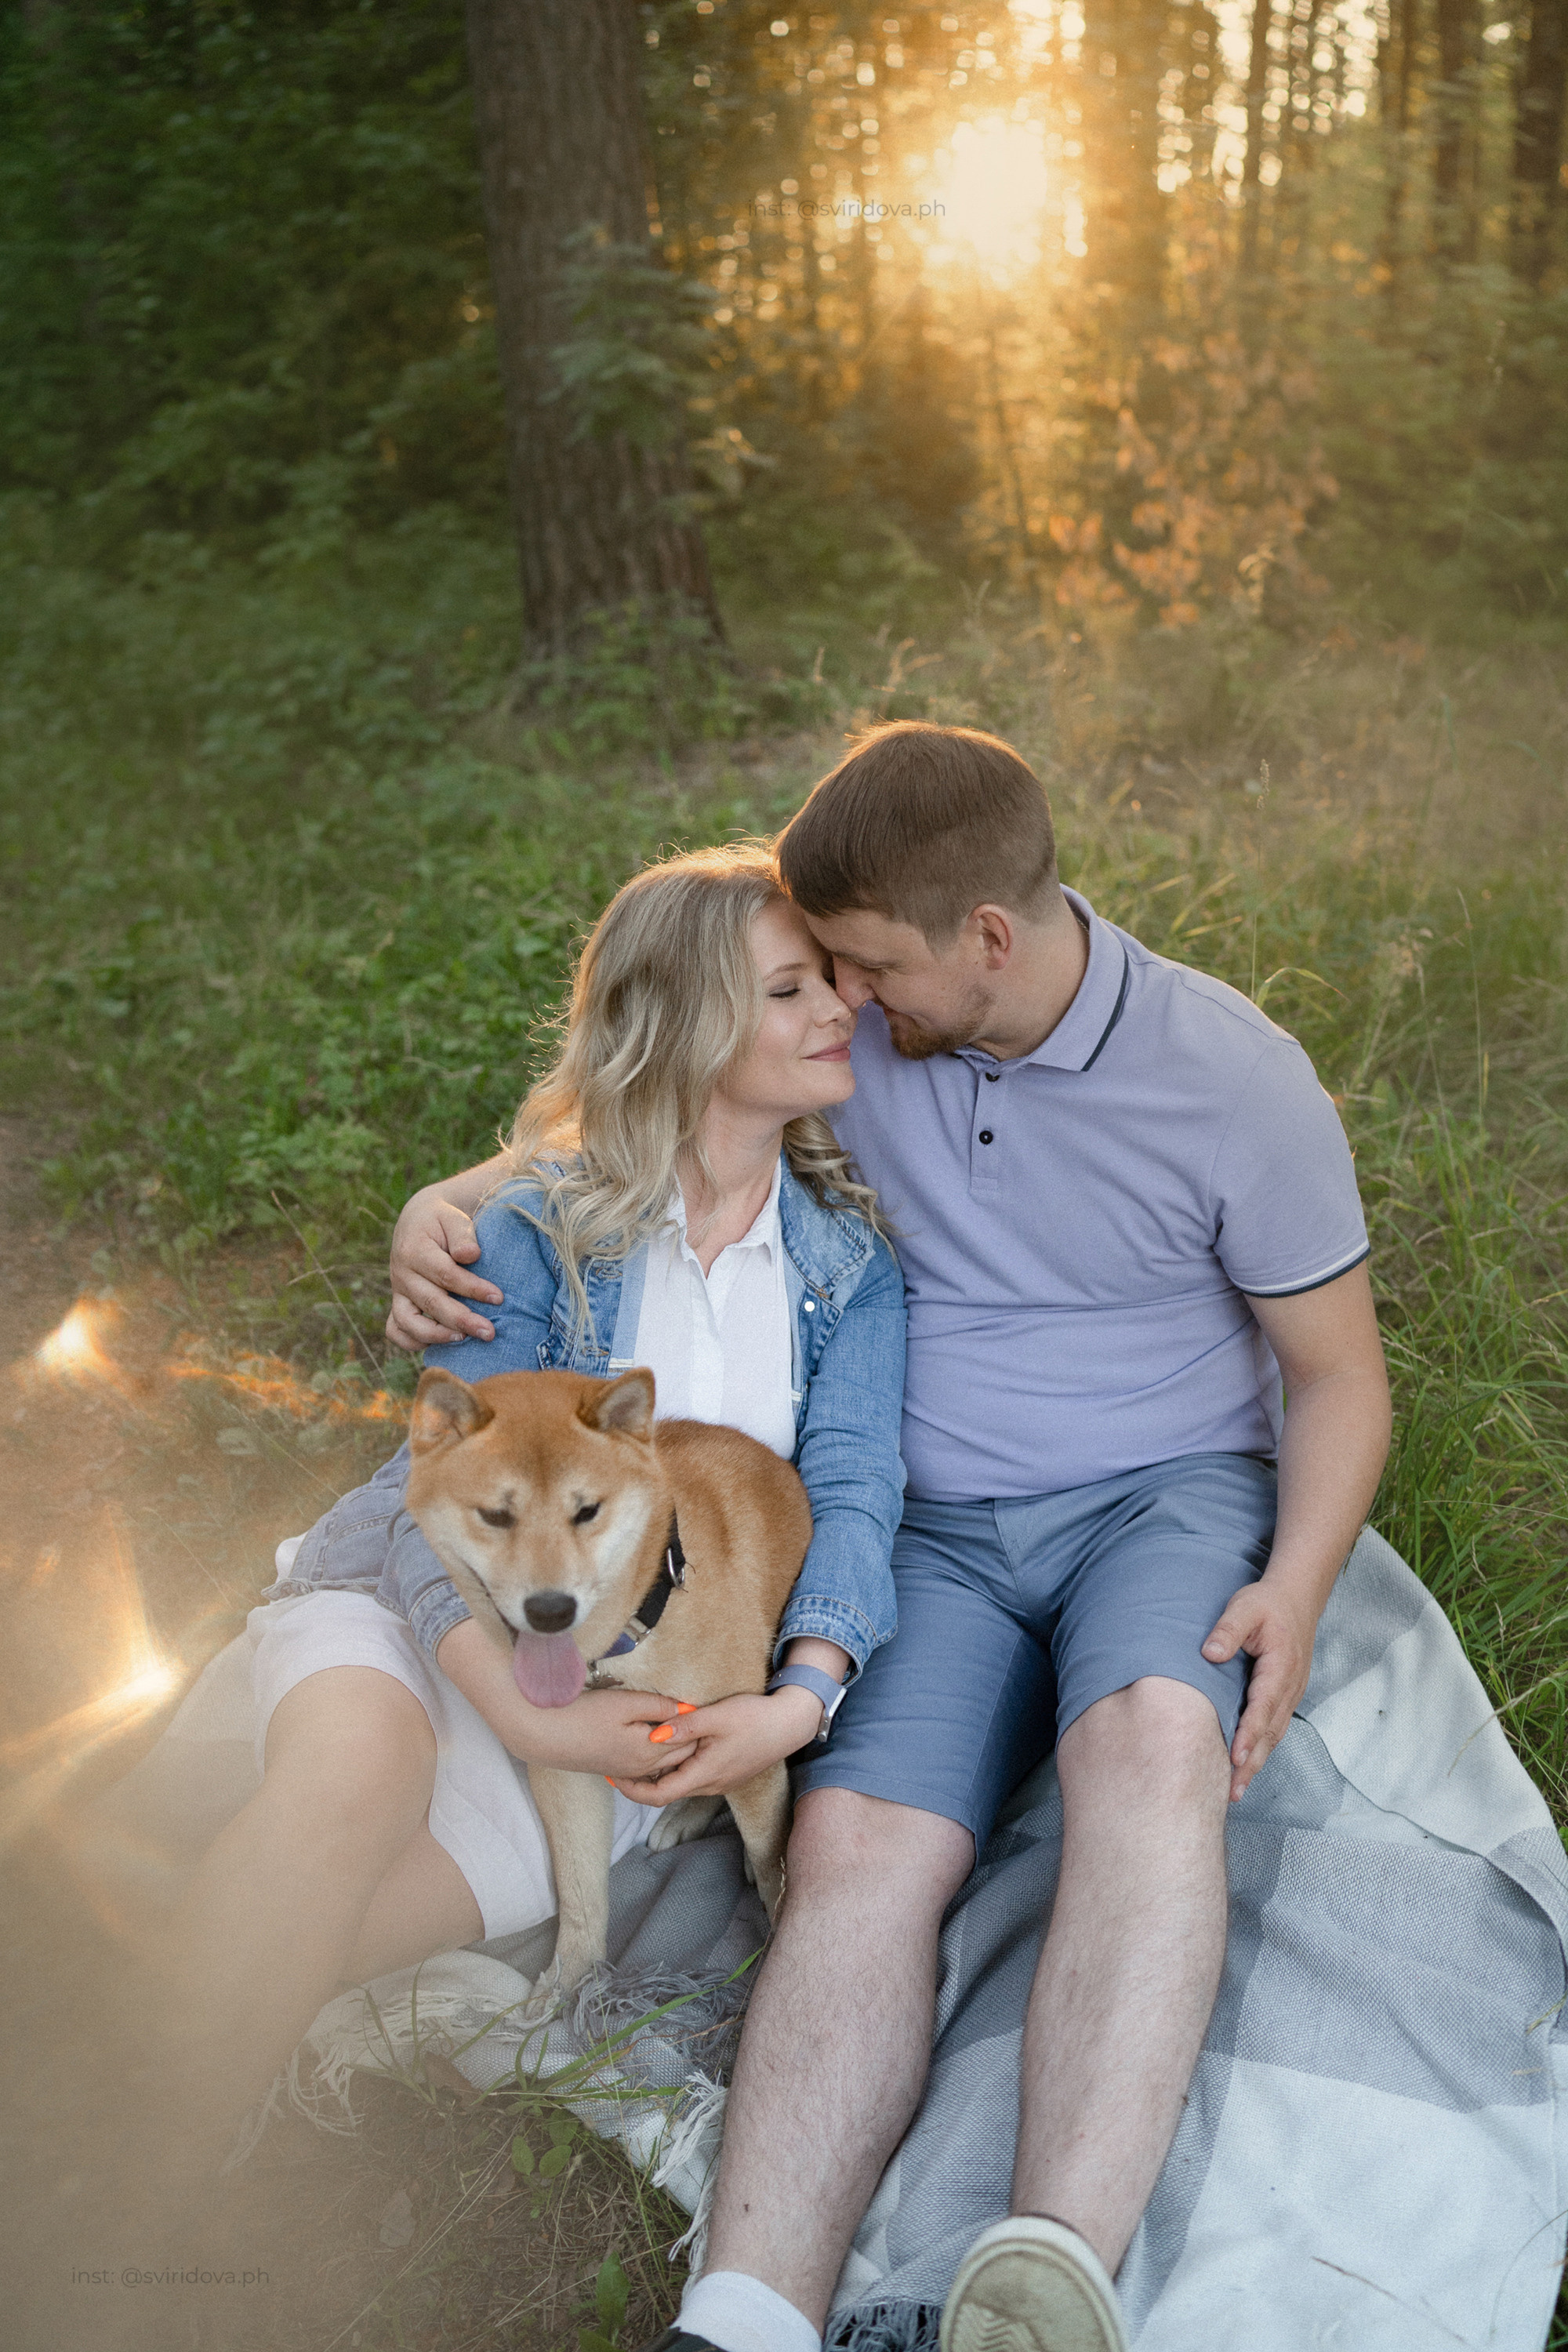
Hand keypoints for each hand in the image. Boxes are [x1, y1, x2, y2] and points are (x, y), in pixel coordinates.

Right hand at [386, 1184, 501, 1349]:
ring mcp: (398, 1291)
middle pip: (431, 1302)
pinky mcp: (399, 1302)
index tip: (498, 1297)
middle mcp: (402, 1273)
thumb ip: (462, 1234)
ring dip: (436, 1335)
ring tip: (464, 1339)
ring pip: (407, 1322)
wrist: (419, 1219)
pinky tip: (436, 1345)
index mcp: (415, 1249)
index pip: (445, 1275)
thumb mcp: (453, 1218)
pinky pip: (395, 1329)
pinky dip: (410, 1342)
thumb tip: (470, 1255)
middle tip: (489, 1332)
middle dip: (461, 1320)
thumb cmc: (443, 1220)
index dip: (472, 1288)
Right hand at [434, 1621, 699, 1776]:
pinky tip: (651, 1735)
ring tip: (677, 1721)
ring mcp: (627, 1771)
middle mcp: (641, 1767)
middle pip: (680, 1755)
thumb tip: (688, 1707)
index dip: (700, 1724)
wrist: (542, 1734)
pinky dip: (655, 1751)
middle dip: (692, 1736)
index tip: (706, 1704)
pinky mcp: (614, 1768)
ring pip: (663, 1761)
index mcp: (649, 1751)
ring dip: (673, 1745)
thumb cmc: (582, 1714)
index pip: (690, 1741)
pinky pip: (646, 1764)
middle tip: (698, 1712)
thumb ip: (658, 1705)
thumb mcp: (625, 1703)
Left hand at [610, 1687, 824, 1806]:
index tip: (613, 1775)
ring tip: (637, 1754)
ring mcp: (720, 1781)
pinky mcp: (726, 1773)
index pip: (659, 1795)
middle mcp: (711, 1785)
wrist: (791, 1723)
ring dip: (658, 1774)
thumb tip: (653, 1736)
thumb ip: (684, 1726)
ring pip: (680, 1784)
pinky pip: (693, 1777)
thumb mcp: (718, 1716)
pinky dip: (675, 1768)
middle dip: (640, 1781)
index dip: (632, 1790)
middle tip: (618, 1762)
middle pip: (667, 1792)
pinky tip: (669, 1750)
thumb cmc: (755, 1717)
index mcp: (705, 1775)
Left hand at [1203, 1579, 1316, 1800]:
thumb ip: (1228, 1630)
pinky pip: (1274, 1728)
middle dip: (1252, 1763)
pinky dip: (1261, 1749)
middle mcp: (1289, 1687)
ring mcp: (1290, 1694)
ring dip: (1257, 1762)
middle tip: (1232, 1792)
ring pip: (1273, 1735)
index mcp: (1280, 1667)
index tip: (1236, 1758)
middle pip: (1270, 1732)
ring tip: (1236, 1790)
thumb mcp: (1244, 1607)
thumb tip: (1209, 1654)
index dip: (1249, 1734)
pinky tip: (1246, 1765)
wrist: (1297, 1598)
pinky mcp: (1285, 1696)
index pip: (1263, 1707)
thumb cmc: (1267, 1604)